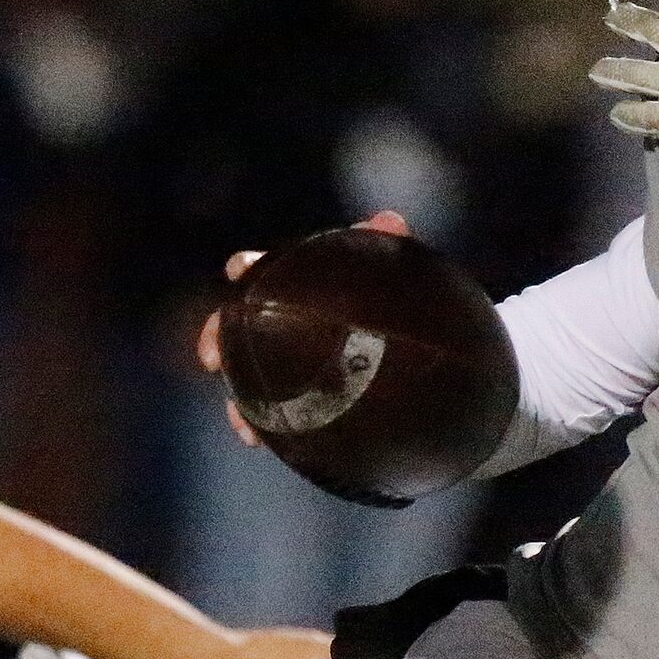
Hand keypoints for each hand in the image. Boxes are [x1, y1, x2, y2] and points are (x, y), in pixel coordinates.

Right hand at [199, 213, 411, 446]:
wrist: (446, 369)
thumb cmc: (423, 315)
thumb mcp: (409, 281)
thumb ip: (393, 251)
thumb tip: (389, 220)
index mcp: (311, 290)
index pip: (271, 271)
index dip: (250, 268)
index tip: (239, 269)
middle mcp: (296, 327)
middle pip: (243, 325)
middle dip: (219, 334)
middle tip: (212, 355)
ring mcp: (301, 368)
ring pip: (251, 375)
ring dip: (237, 394)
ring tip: (239, 418)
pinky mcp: (312, 407)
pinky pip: (275, 416)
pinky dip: (259, 424)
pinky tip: (256, 438)